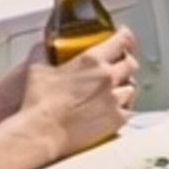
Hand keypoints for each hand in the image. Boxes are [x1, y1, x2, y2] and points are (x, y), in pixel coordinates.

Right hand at [17, 33, 137, 155]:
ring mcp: (114, 99)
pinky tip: (114, 109)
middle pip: (130, 63)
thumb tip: (41, 46)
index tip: (124, 36)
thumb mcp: (37, 69)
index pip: (121, 40)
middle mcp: (107, 77)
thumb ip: (42, 53)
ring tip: (115, 90)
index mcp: (92, 60)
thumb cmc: (39, 103)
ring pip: (131, 87)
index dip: (125, 37)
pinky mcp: (115, 119)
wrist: (43, 131)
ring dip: (124, 86)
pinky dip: (123, 108)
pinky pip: (128, 110)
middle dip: (126, 62)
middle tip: (120, 64)